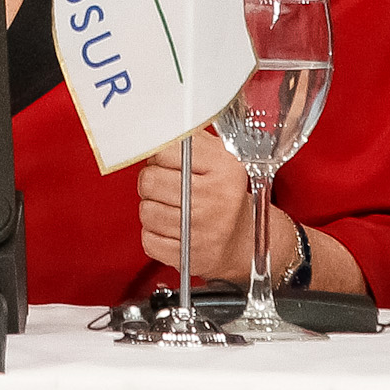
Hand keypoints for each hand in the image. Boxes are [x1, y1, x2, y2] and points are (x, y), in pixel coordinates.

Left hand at [135, 134, 283, 282]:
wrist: (244, 242)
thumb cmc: (226, 196)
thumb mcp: (219, 158)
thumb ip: (190, 140)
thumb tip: (156, 133)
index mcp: (224, 167)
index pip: (164, 150)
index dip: (159, 156)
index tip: (168, 162)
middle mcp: (216, 199)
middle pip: (149, 180)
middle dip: (153, 182)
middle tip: (167, 186)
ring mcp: (203, 231)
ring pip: (146, 211)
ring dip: (153, 209)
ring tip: (172, 208)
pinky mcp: (190, 257)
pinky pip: (149, 240)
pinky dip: (155, 235)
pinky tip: (172, 230)